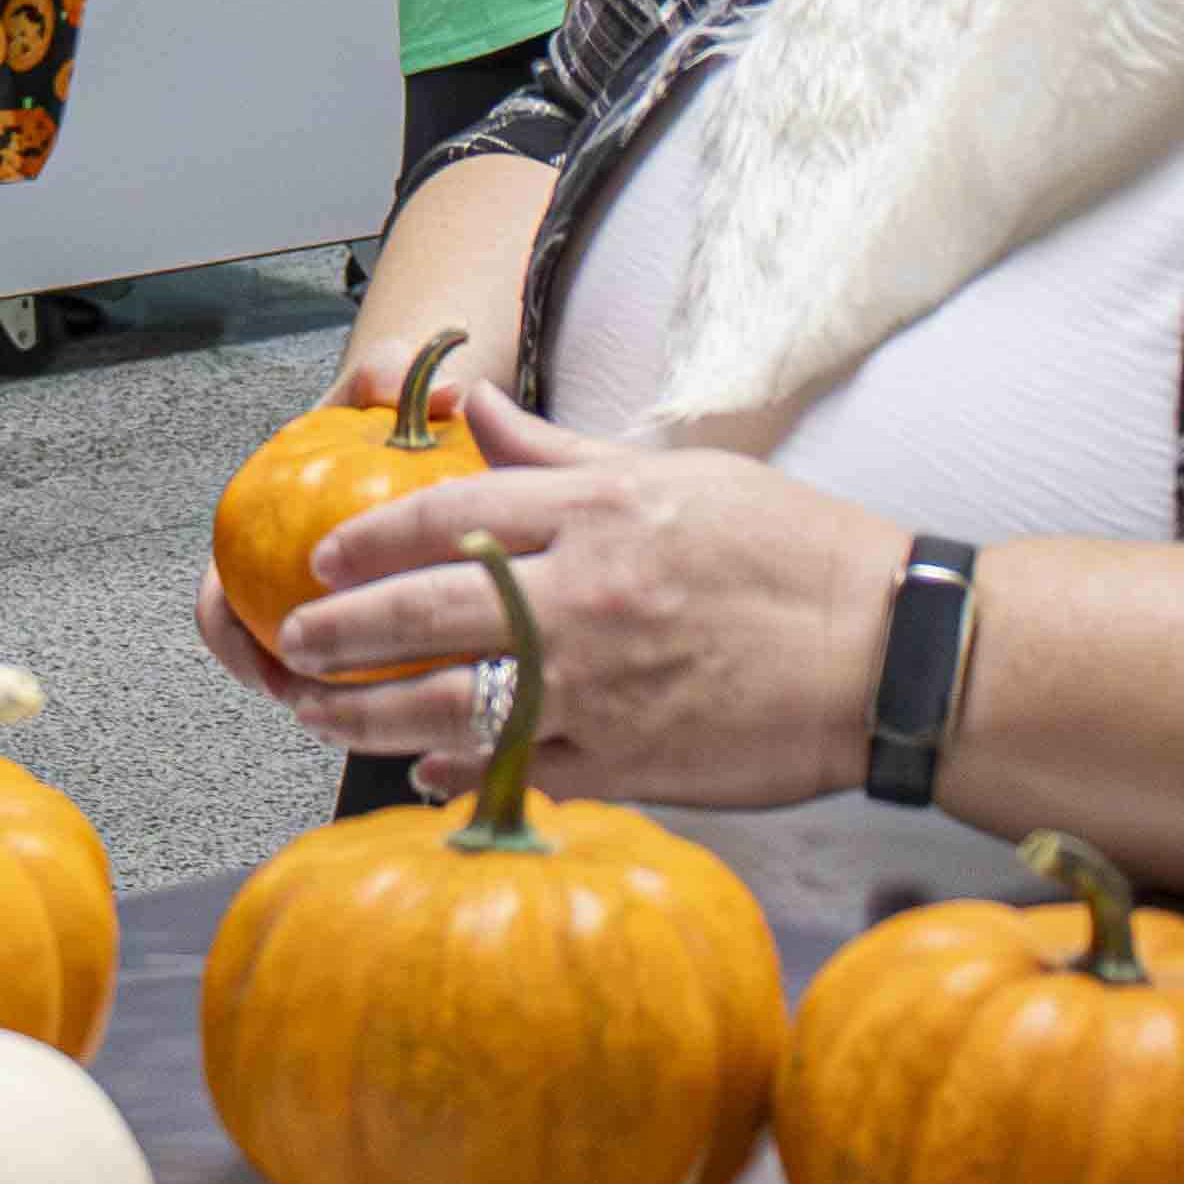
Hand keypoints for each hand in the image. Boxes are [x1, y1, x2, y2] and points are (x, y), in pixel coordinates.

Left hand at [206, 386, 904, 809]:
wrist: (889, 654)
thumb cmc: (793, 555)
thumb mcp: (679, 475)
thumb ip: (563, 453)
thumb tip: (481, 408)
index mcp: (600, 514)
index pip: (450, 519)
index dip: (370, 541)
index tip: (322, 558)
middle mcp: (587, 597)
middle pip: (427, 616)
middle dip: (344, 634)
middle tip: (293, 642)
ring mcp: (604, 686)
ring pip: (454, 706)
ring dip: (373, 716)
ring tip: (322, 713)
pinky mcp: (630, 760)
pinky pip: (517, 771)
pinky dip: (460, 774)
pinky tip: (423, 774)